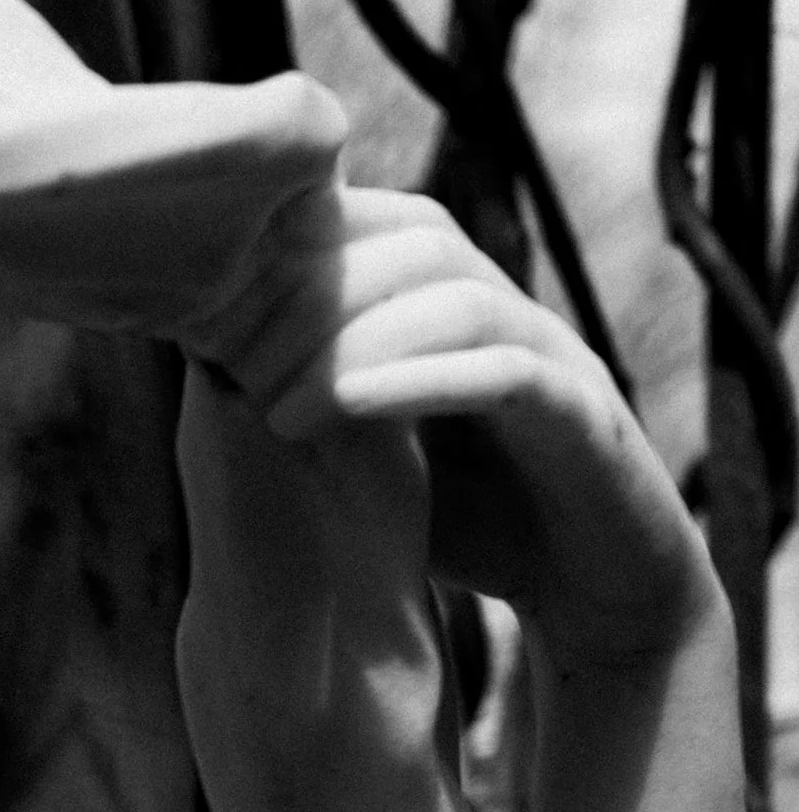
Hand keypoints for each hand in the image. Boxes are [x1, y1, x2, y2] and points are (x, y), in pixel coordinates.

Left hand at [191, 186, 715, 669]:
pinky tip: (347, 406)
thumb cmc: (482, 521)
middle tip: (234, 364)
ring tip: (279, 403)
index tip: (215, 319)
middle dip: (315, 294)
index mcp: (459, 305)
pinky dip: (423, 379)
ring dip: (357, 340)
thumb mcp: (383, 459)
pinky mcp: (583, 414)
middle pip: (413, 241)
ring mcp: (552, 353)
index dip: (293, 254)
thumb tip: (214, 374)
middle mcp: (509, 309)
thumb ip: (326, 408)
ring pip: (456, 295)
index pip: (379, 224)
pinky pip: (507, 372)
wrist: (597, 586)